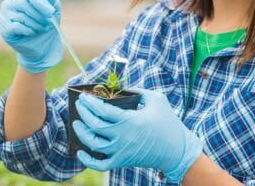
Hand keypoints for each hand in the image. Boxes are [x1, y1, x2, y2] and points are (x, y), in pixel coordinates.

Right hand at [0, 0, 62, 72]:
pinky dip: (28, 31)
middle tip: (49, 23)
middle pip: (24, 5)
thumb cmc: (47, 23)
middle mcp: (10, 2)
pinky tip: (32, 33)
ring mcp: (4, 15)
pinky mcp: (4, 28)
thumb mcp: (53, 10)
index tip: (51, 12)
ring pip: (21, 17)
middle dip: (40, 15)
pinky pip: (16, 27)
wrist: (42, 45)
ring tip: (43, 28)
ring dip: (36, 24)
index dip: (40, 2)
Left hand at [73, 89, 202, 182]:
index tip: (83, 96)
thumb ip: (138, 91)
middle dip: (83, 113)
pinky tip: (80, 151)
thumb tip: (120, 88)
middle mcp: (123, 136)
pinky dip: (87, 160)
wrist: (176, 150)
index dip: (90, 102)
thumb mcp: (156, 100)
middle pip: (94, 125)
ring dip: (81, 133)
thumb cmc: (168, 122)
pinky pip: (100, 165)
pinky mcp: (122, 162)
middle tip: (79, 105)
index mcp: (131, 119)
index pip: (103, 110)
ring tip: (77, 123)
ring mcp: (121, 151)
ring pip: (93, 144)